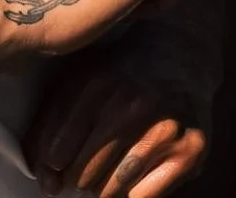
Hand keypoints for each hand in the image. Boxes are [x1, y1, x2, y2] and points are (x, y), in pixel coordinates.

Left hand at [25, 23, 212, 196]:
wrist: (177, 52)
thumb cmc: (118, 70)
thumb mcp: (77, 82)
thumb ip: (49, 125)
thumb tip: (45, 184)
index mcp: (95, 86)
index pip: (56, 149)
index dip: (51, 164)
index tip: (56, 161)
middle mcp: (129, 107)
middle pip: (82, 175)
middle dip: (75, 176)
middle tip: (82, 167)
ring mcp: (163, 131)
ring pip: (111, 191)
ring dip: (101, 188)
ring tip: (104, 170)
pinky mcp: (190, 152)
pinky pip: (144, 197)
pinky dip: (131, 194)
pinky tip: (129, 175)